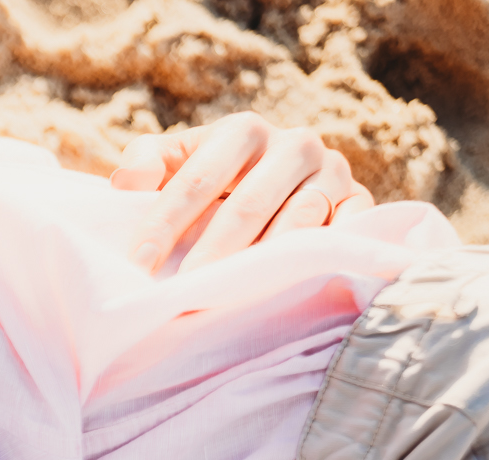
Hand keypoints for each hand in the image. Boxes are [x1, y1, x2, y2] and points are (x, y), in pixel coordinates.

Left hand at [112, 112, 373, 273]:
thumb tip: (127, 184)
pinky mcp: (361, 205)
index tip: (138, 264)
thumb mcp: (174, 159)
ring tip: (228, 298)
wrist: (283, 181)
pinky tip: (286, 290)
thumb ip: (145, 163)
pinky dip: (317, 262)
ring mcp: (334, 174)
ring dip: (263, 262)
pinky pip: (344, 236)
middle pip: (249, 204)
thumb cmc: (213, 178)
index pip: (199, 178)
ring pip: (299, 221)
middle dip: (212, 251)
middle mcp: (296, 145)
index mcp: (244, 131)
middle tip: (182, 292)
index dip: (165, 222)